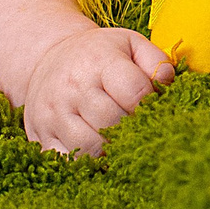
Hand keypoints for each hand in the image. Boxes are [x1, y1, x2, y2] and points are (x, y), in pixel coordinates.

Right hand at [20, 26, 173, 155]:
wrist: (48, 58)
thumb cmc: (98, 55)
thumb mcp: (129, 44)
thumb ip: (155, 61)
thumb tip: (167, 84)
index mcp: (99, 60)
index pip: (134, 91)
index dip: (148, 103)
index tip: (148, 105)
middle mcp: (73, 87)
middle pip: (113, 122)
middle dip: (132, 129)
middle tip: (136, 126)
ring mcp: (54, 114)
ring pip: (90, 146)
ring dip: (110, 149)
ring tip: (118, 139)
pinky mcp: (42, 136)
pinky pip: (67, 162)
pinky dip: (86, 164)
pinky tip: (97, 152)